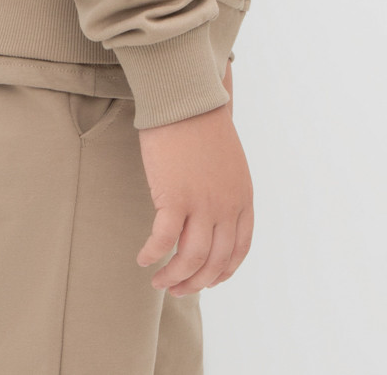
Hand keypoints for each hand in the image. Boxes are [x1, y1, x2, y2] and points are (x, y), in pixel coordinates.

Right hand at [134, 58, 252, 295]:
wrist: (185, 97)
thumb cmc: (201, 120)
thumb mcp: (227, 159)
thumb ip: (225, 186)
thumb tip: (211, 207)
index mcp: (242, 196)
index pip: (239, 249)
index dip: (223, 271)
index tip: (208, 280)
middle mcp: (226, 205)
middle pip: (215, 261)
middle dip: (195, 282)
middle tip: (176, 289)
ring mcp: (202, 204)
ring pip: (190, 259)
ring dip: (174, 277)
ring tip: (159, 282)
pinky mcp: (174, 198)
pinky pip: (163, 240)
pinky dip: (153, 255)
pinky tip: (143, 258)